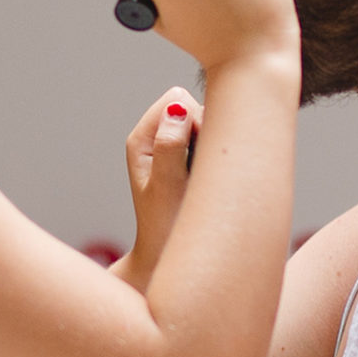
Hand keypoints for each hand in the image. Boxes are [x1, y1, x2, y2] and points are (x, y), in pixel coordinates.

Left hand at [117, 85, 199, 286]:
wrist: (167, 256)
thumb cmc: (167, 226)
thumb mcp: (168, 187)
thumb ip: (170, 146)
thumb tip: (178, 109)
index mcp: (141, 139)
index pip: (176, 100)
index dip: (196, 120)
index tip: (199, 153)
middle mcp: (154, 138)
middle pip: (192, 105)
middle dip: (207, 130)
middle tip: (203, 169)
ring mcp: (171, 147)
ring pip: (206, 121)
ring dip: (214, 143)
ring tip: (206, 177)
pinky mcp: (186, 158)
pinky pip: (211, 139)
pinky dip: (216, 153)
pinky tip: (211, 177)